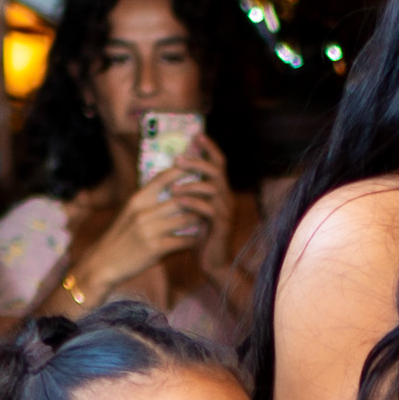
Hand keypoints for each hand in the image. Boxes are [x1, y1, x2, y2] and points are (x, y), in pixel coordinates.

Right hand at [77, 168, 212, 299]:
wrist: (104, 263)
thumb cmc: (120, 237)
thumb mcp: (130, 213)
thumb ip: (148, 202)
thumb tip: (168, 188)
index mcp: (137, 199)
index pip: (163, 178)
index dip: (182, 170)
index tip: (198, 166)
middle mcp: (143, 211)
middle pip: (179, 197)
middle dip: (199, 194)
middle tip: (215, 191)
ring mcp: (150, 230)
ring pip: (185, 219)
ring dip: (200, 218)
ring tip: (211, 215)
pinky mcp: (155, 248)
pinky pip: (183, 241)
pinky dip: (193, 239)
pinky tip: (200, 239)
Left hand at [171, 129, 238, 275]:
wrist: (214, 265)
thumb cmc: (200, 238)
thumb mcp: (193, 212)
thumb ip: (189, 194)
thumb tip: (171, 177)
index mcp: (220, 192)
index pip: (219, 163)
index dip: (210, 148)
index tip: (197, 135)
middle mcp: (227, 198)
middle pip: (216, 170)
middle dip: (197, 162)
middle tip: (177, 159)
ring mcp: (226, 211)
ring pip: (212, 187)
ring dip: (191, 183)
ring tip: (173, 186)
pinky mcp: (221, 225)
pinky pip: (208, 208)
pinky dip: (192, 202)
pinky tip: (178, 200)